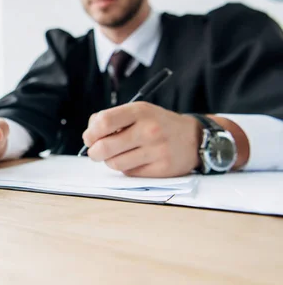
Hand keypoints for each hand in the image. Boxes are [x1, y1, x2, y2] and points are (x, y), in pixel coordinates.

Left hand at [82, 102, 201, 176]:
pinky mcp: (161, 169)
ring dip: (110, 161)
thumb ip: (113, 119)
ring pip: (114, 163)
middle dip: (94, 153)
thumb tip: (90, 135)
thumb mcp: (139, 111)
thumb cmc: (158, 124)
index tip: (90, 138)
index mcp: (140, 111)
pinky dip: (126, 168)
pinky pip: (130, 173)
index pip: (104, 122)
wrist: (194, 138)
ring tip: (117, 155)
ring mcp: (156, 150)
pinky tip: (134, 160)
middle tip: (96, 152)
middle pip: (104, 147)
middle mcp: (148, 130)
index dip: (90, 133)